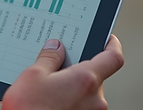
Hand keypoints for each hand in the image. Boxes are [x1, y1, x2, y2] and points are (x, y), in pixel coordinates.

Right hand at [3, 35, 123, 109]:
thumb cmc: (28, 109)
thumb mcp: (32, 75)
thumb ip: (49, 57)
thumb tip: (56, 47)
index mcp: (86, 80)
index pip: (113, 57)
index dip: (112, 44)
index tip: (107, 39)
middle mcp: (95, 99)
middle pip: (96, 76)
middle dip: (79, 70)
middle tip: (59, 66)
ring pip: (87, 94)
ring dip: (73, 88)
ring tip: (49, 89)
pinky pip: (82, 107)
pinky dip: (70, 102)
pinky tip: (51, 102)